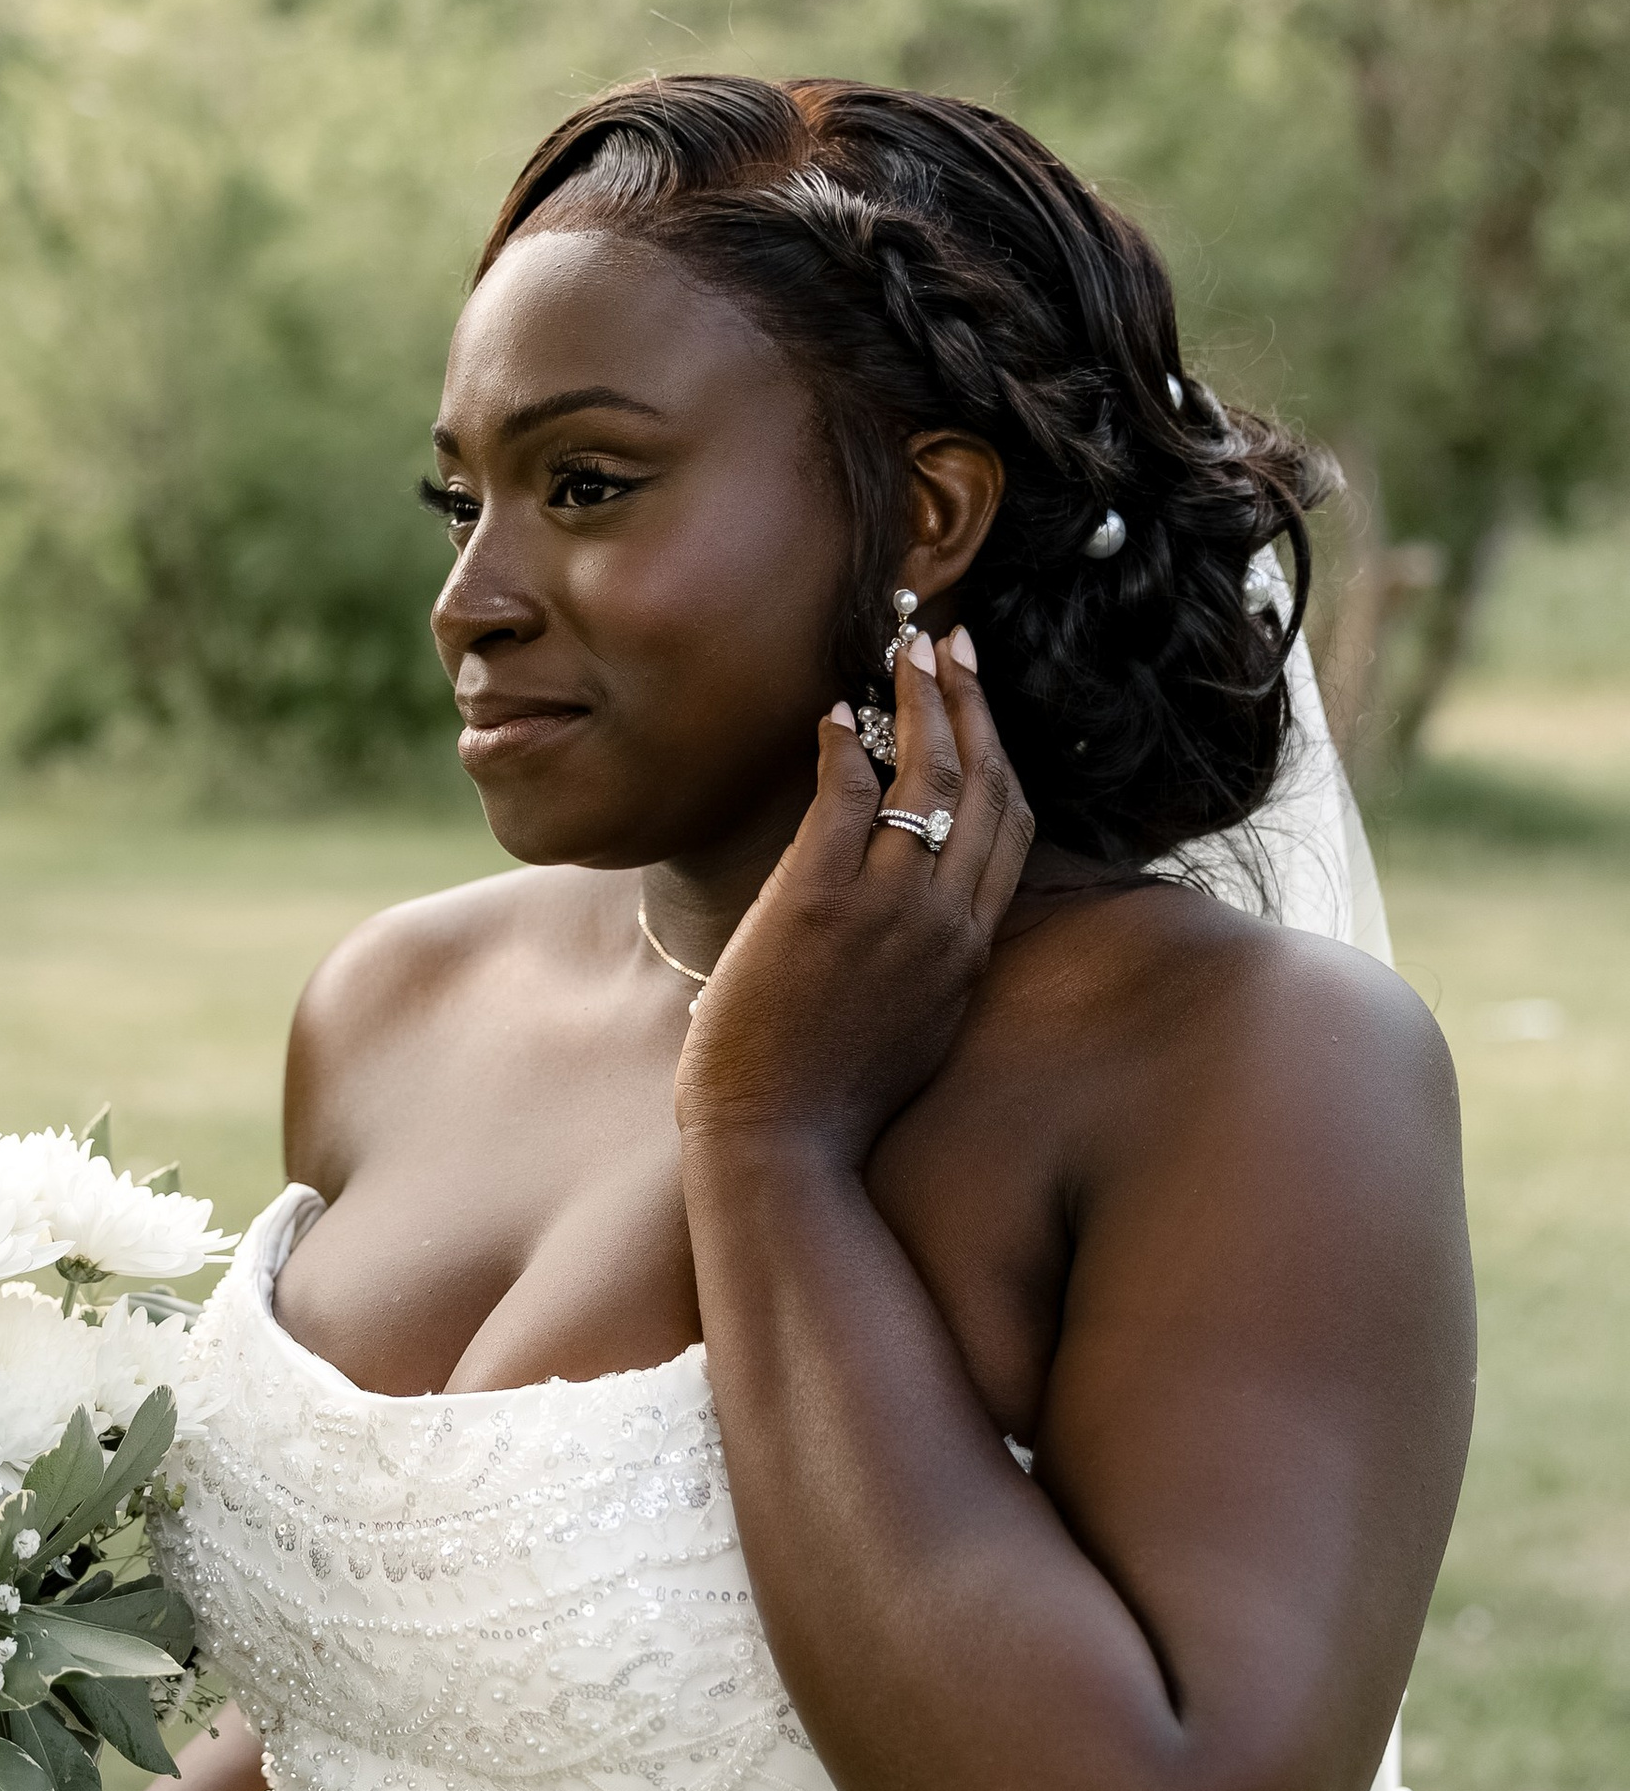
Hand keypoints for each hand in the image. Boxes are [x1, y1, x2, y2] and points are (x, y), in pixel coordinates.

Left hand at [673, 621, 1034, 1161]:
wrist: (782, 1147)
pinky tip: (832, 713)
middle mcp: (945, 920)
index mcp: (970, 948)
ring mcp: (887, 909)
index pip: (1009, 827)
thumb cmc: (828, 1099)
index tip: (982, 702)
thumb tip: (912, 907)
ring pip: (927, 777)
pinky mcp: (821, 903)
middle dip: (968, 701)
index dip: (1002, 752)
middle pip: (981, 783)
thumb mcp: (909, 1023)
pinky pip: (846, 798)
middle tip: (949, 642)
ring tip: (902, 649)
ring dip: (916, 701)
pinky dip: (843, 746)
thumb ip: (925, 960)